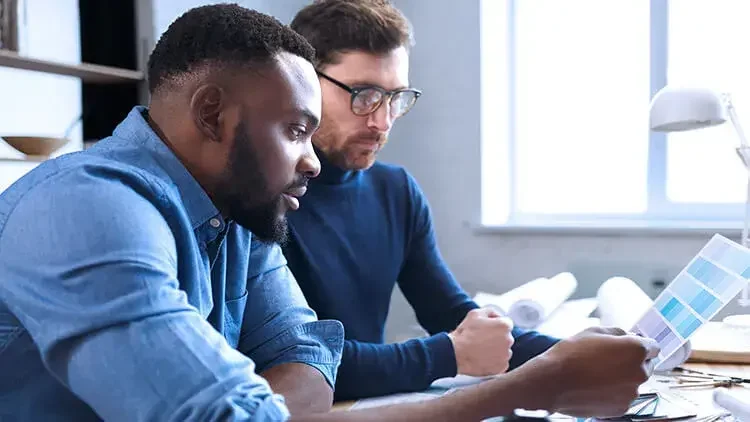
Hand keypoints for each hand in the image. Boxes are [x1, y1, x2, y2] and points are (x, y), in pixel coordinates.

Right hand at [448, 308, 513, 376]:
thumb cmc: (465, 333)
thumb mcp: (475, 313)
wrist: (457, 353)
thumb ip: (490, 311)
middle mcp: (508, 340)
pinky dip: (494, 361)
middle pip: (505, 337)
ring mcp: (506, 355)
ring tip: (481, 349)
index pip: (506, 323)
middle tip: (482, 339)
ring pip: (504, 350)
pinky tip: (483, 357)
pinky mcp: (501, 367)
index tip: (487, 329)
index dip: (495, 325)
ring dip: (496, 349)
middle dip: (497, 337)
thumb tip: (496, 316)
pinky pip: (501, 362)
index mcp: (504, 326)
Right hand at [518, 326, 659, 417]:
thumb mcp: (594, 331)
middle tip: (608, 358)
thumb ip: (618, 332)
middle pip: (645, 365)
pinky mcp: (621, 408)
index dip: (640, 344)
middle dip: (631, 361)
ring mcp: (631, 393)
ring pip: (632, 382)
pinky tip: (596, 385)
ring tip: (597, 373)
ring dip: (622, 377)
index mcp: (636, 350)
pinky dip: (614, 392)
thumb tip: (627, 336)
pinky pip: (623, 396)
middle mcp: (639, 373)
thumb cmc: (571, 355)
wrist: (554, 382)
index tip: (630, 345)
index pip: (653, 347)